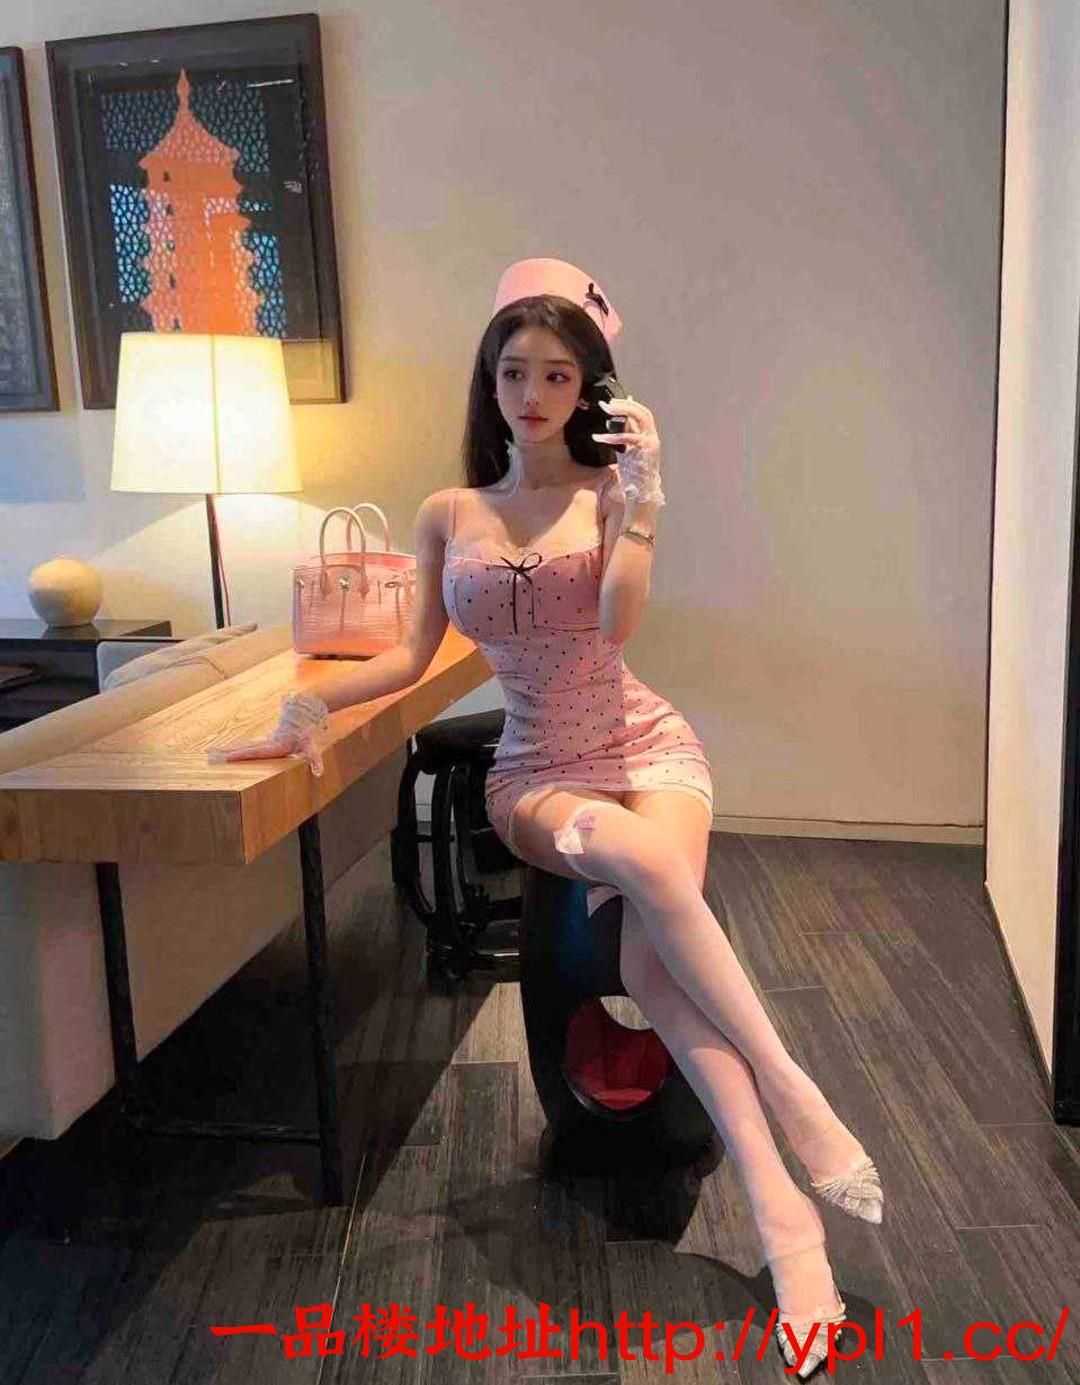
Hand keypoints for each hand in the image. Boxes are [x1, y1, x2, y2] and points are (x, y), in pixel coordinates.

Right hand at [207, 691, 331, 776]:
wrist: (302, 716)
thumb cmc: (306, 734)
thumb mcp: (311, 748)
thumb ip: (314, 760)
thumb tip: (319, 773)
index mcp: (272, 747)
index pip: (252, 752)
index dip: (238, 755)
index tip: (224, 757)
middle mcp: (264, 745)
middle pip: (242, 750)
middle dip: (225, 754)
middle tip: (208, 756)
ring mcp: (262, 743)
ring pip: (242, 748)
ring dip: (226, 751)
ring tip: (209, 753)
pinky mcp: (263, 744)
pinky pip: (246, 749)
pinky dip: (234, 751)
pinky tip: (223, 753)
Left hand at [592, 396, 664, 506]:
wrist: (641, 498)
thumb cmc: (633, 480)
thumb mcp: (626, 456)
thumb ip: (622, 441)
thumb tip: (612, 426)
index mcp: (646, 440)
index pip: (640, 416)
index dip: (629, 405)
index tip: (614, 398)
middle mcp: (651, 439)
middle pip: (642, 413)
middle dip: (625, 405)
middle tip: (607, 403)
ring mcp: (651, 444)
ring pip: (641, 417)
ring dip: (623, 410)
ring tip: (606, 409)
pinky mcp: (647, 451)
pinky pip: (630, 437)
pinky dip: (614, 436)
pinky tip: (600, 437)